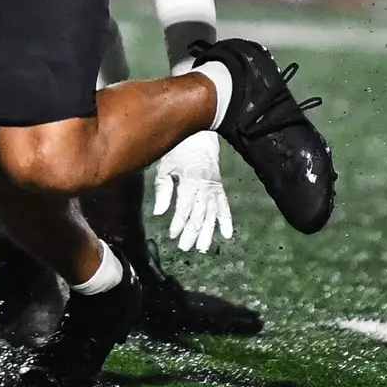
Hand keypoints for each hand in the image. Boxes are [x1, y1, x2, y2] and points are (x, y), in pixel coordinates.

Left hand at [153, 130, 232, 251]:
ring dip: (208, 233)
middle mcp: (204, 188)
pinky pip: (225, 207)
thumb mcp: (165, 166)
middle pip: (199, 216)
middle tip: (185, 247)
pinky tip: (227, 235)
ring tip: (203, 248)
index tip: (172, 235)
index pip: (184, 209)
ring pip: (212, 215)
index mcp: (189, 181)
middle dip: (191, 233)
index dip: (178, 224)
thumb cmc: (178, 151)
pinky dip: (227, 221)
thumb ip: (162, 189)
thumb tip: (158, 213)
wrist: (200, 138)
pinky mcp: (220, 189)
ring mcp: (214, 190)